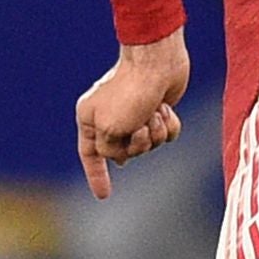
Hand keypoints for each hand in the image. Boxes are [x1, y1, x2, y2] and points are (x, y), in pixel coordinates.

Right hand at [76, 30, 190, 199]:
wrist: (157, 62)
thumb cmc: (129, 92)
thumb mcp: (109, 129)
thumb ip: (109, 150)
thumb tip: (121, 157)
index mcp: (90, 119)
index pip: (90, 155)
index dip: (97, 176)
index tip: (104, 196)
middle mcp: (111, 118)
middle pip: (125, 153)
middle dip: (138, 144)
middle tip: (141, 124)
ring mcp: (135, 114)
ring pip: (149, 145)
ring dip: (155, 133)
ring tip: (154, 112)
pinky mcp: (157, 110)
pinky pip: (166, 135)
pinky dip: (169, 126)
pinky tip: (166, 109)